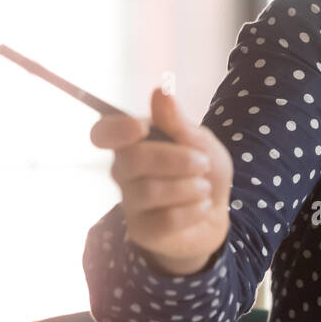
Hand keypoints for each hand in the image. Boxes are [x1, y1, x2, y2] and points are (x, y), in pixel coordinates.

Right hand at [90, 88, 232, 275]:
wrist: (216, 211)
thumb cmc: (203, 170)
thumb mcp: (200, 141)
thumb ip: (178, 122)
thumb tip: (161, 91)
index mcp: (134, 143)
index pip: (103, 132)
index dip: (116, 129)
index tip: (141, 128)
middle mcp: (123, 171)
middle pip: (133, 159)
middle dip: (176, 159)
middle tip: (203, 163)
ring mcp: (130, 202)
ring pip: (150, 190)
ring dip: (189, 187)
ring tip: (204, 187)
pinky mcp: (142, 230)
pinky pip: (165, 219)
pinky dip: (194, 209)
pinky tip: (202, 206)